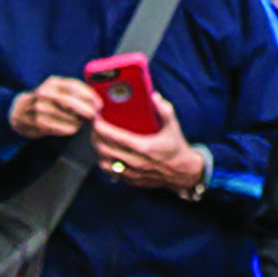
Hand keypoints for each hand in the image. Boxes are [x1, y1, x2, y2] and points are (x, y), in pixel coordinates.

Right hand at [9, 75, 98, 139]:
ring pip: (65, 117)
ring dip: (78, 121)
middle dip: (85, 110)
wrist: (19, 111)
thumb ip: (74, 92)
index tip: (99, 103)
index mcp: (53, 83)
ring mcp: (40, 108)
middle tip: (94, 115)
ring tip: (83, 122)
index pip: (73, 86)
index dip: (89, 95)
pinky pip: (59, 128)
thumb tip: (97, 100)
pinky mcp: (38, 123)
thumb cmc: (46, 100)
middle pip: (69, 102)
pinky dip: (69, 129)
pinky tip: (73, 128)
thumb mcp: (57, 89)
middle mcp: (45, 93)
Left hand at [92, 111, 208, 197]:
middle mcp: (135, 162)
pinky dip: (104, 162)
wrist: (183, 174)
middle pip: (104, 149)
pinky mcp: (131, 180)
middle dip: (95, 136)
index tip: (96, 118)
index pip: (115, 137)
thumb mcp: (174, 127)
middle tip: (94, 126)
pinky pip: (111, 172)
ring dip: (97, 151)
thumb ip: (165, 110)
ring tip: (97, 139)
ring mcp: (132, 173)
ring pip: (104, 163)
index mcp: (143, 147)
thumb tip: (154, 96)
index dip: (101, 128)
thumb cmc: (176, 149)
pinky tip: (105, 154)